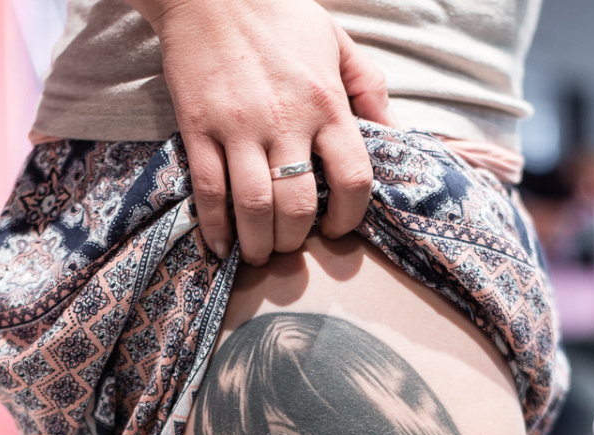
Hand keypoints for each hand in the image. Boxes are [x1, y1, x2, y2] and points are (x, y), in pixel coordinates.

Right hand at [131, 0, 394, 264]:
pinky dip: (216, 228)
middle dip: (296, 240)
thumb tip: (395, 137)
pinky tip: (222, 246)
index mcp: (327, 103)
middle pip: (299, 206)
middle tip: (290, 246)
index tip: (337, 228)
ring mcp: (239, 126)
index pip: (353, 179)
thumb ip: (370, 91)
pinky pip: (209, 192)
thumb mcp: (337, 43)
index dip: (348, 217)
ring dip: (259, 244)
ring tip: (260, 253)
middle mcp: (286, 120)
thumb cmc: (279, 13)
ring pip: (255, 208)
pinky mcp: (198, 127)